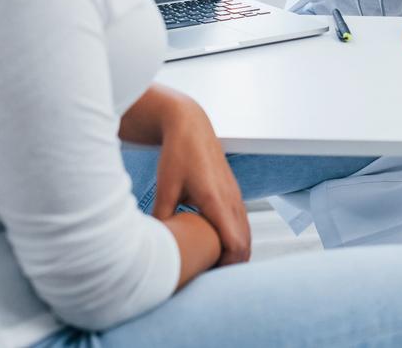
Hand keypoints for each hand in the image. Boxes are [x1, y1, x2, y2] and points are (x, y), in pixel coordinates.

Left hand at [152, 94, 250, 266]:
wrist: (190, 125)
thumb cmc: (177, 154)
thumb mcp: (164, 187)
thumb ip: (163, 218)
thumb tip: (154, 243)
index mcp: (216, 200)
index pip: (235, 244)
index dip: (226, 265)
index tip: (207, 274)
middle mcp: (232, 199)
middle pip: (246, 243)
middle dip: (232, 264)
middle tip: (208, 276)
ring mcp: (235, 195)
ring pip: (246, 233)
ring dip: (235, 251)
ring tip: (211, 264)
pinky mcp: (233, 192)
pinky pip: (242, 222)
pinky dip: (235, 238)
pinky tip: (215, 244)